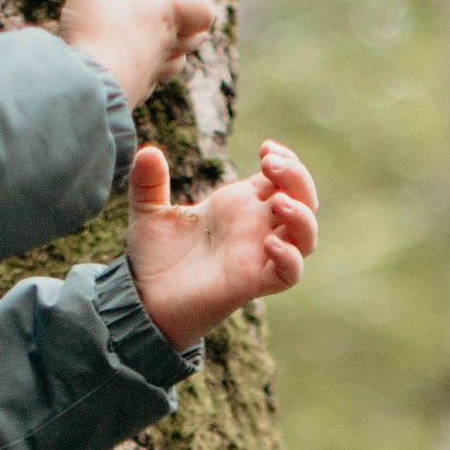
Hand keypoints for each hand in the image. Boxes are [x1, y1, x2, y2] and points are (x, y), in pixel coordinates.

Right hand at [56, 0, 215, 109]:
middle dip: (174, 18)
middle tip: (139, 8)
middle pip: (194, 34)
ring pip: (174, 59)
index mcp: (166, 16)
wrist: (86, 96)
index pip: (202, 4)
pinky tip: (110, 59)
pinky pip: (149, 78)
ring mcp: (153, 74)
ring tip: (123, 32)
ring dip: (158, 43)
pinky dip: (138, 65)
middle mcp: (166, 46)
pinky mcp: (135, 94)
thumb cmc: (94, 40)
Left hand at [124, 140, 317, 349]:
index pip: (282, 179)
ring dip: (302, 215)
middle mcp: (255, 229)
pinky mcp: (252, 284)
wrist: (143, 301)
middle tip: (269, 163)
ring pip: (306, 236)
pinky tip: (270, 243)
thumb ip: (148, 182)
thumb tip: (148, 152)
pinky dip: (290, 258)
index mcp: (239, 206)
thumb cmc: (154, 260)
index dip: (285, 160)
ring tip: (278, 202)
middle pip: (303, 200)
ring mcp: (257, 256)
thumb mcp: (148, 212)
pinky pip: (290, 274)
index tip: (266, 149)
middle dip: (297, 177)